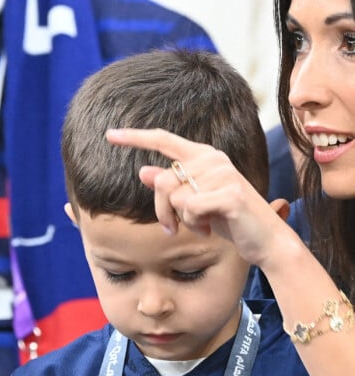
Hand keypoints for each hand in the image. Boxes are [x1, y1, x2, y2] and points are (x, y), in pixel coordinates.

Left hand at [106, 128, 287, 267]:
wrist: (266, 241)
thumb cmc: (228, 220)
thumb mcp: (193, 203)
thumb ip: (171, 186)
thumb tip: (143, 171)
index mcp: (204, 157)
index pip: (164, 140)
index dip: (135, 137)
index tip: (109, 134)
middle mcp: (212, 160)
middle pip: (161, 180)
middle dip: (161, 211)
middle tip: (172, 229)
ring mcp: (222, 174)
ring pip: (173, 197)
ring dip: (181, 220)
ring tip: (202, 225)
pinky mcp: (229, 194)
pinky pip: (189, 209)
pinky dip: (194, 225)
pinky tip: (210, 229)